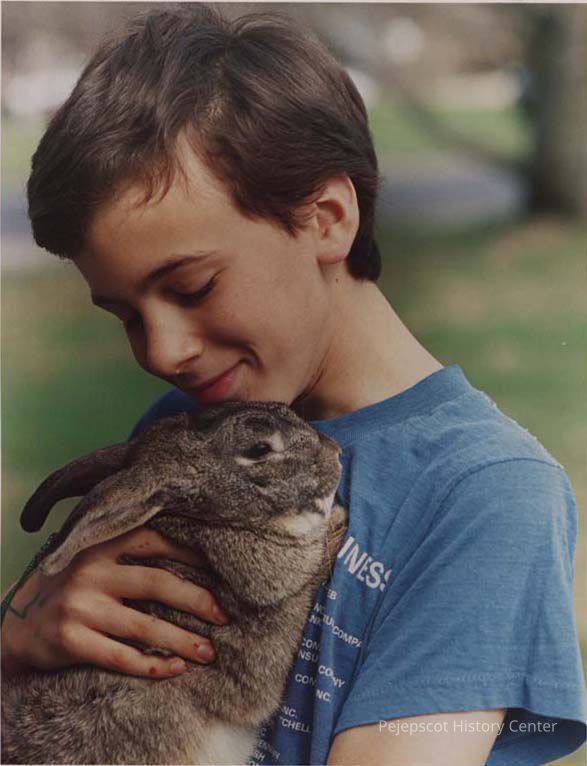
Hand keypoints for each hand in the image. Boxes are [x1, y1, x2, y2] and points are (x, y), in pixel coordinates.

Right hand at [1, 527, 227, 677]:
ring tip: (209, 652)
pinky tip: (175, 669)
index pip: (154, 540)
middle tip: (225, 617)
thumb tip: (195, 560)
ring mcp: (79, 606)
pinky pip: (120, 657)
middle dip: (197, 600)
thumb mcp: (93, 559)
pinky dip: (152, 666)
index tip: (222, 571)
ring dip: (182, 640)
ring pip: (144, 625)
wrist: (16, 625)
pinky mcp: (69, 641)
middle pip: (157, 583)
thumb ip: (128, 554)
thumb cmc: (71, 588)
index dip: (191, 554)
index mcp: (100, 544)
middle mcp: (90, 571)